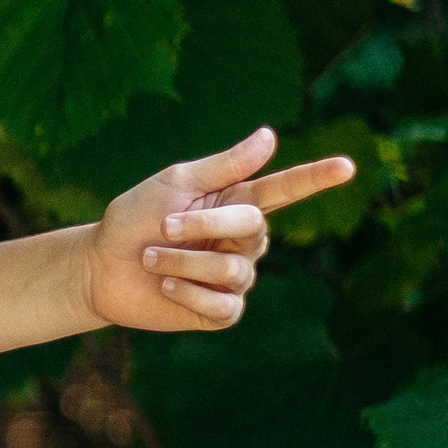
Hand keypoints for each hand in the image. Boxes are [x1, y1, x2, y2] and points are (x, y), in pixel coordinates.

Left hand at [85, 128, 355, 330]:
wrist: (99, 267)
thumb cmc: (133, 220)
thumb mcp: (174, 185)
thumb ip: (224, 167)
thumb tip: (271, 136)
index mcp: (235, 204)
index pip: (285, 190)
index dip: (315, 178)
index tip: (348, 166)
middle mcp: (242, 241)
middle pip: (253, 228)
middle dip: (205, 225)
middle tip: (163, 226)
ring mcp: (234, 277)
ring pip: (234, 270)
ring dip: (183, 262)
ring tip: (151, 259)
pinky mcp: (219, 311)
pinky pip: (224, 304)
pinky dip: (187, 293)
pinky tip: (165, 287)